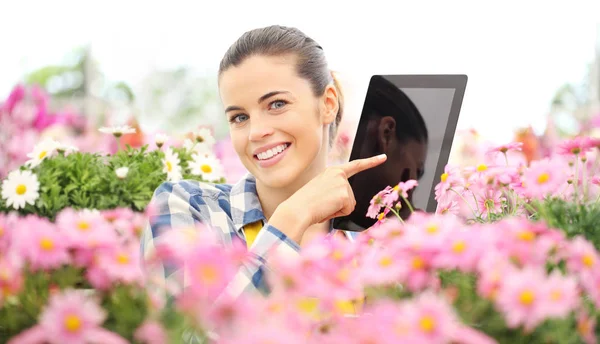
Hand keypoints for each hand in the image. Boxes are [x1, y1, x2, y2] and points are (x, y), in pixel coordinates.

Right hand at [270, 154, 386, 239]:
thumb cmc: (305, 204)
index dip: (371, 162)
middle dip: (339, 205)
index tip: (383, 157)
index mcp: (332, 171)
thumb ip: (334, 191)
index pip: (355, 165)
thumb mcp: (320, 191)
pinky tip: (326, 209)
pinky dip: (337, 214)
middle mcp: (338, 174)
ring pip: (350, 204)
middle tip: (322, 204)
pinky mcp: (344, 194)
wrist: (297, 209)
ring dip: (337, 210)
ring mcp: (342, 183)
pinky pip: (347, 210)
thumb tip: (345, 202)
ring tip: (323, 206)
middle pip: (351, 196)